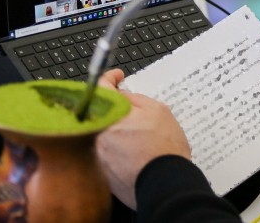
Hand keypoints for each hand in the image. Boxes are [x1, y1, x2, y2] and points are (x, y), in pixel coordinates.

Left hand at [95, 69, 190, 208]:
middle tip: (130, 109)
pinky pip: (103, 152)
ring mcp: (95, 154)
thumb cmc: (164, 148)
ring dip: (114, 129)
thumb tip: (121, 95)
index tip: (117, 77)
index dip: (110, 78)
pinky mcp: (99, 171)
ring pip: (100, 132)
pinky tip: (133, 151)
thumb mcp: (157, 110)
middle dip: (112, 107)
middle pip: (97, 112)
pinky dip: (115, 148)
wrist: (165, 182)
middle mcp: (96, 133)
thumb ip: (134, 98)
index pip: (100, 87)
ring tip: (137, 135)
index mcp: (108, 114)